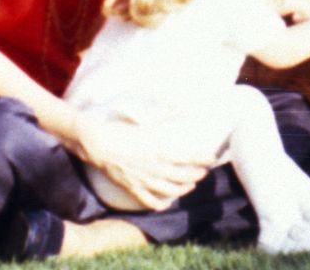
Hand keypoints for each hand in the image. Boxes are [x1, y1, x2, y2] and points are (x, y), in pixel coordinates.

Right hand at [72, 112, 214, 210]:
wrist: (97, 144)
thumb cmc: (121, 130)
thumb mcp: (145, 122)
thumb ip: (165, 115)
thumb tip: (180, 105)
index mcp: (160, 149)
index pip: (190, 156)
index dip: (204, 158)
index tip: (213, 158)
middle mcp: (155, 167)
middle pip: (184, 176)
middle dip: (197, 174)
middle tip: (203, 172)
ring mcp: (144, 180)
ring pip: (171, 191)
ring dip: (184, 189)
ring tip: (190, 186)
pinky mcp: (133, 188)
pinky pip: (151, 202)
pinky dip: (161, 203)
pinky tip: (167, 201)